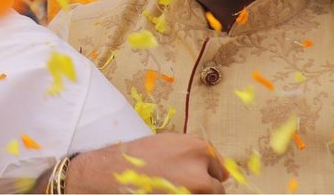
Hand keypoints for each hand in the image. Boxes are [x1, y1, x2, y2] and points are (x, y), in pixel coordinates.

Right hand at [63, 133, 223, 192]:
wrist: (115, 170)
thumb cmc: (140, 156)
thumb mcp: (169, 144)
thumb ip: (193, 154)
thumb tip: (217, 170)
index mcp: (198, 147)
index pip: (219, 166)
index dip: (208, 173)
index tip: (197, 177)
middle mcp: (201, 167)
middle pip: (216, 185)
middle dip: (203, 187)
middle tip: (180, 185)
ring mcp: (195, 187)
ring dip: (196, 194)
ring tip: (173, 189)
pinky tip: (169, 192)